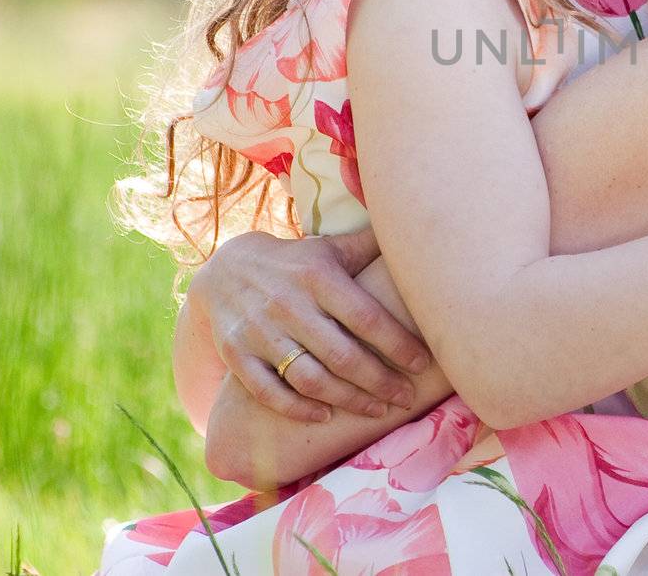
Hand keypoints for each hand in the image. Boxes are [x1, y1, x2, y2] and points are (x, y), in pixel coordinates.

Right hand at [185, 227, 431, 421]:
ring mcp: (260, 332)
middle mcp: (289, 305)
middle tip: (406, 398)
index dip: (398, 344)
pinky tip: (325, 416)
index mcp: (318, 277)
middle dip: (380, 382)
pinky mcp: (237, 354)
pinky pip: (268, 392)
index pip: (366, 317)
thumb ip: (371, 247)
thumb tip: (419, 232)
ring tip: (378, 411)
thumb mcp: (331, 248)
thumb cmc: (297, 262)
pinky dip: (298, 409)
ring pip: (310, 379)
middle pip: (342, 355)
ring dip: (348, 400)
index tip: (423, 364)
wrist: (225, 268)